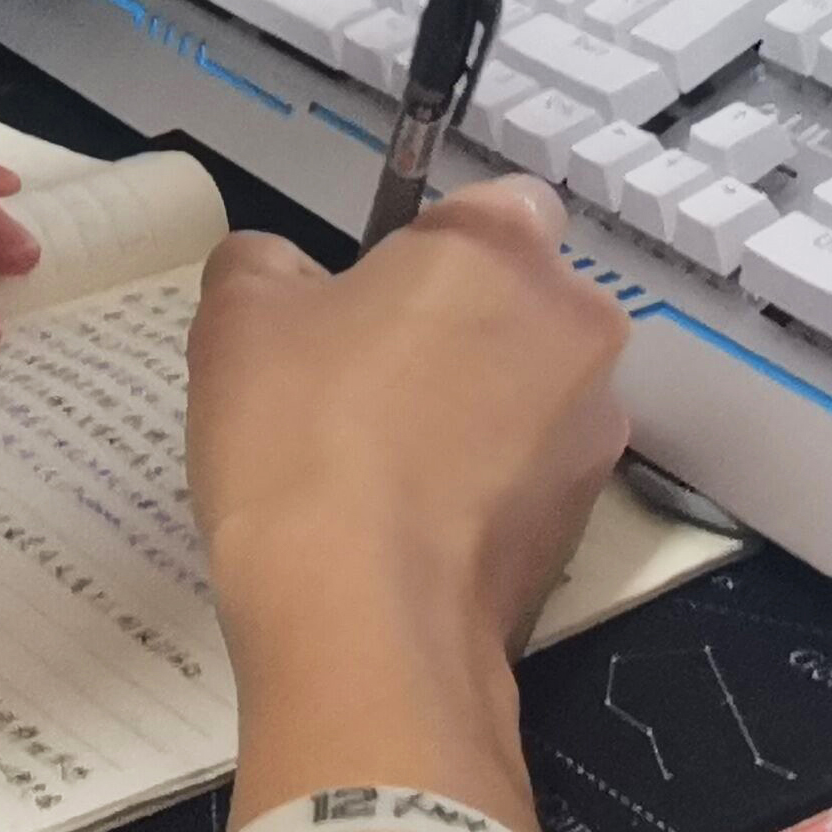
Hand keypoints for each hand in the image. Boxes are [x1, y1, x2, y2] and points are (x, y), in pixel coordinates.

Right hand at [184, 179, 631, 823]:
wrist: (363, 625)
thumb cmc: (301, 440)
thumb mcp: (237, 318)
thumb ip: (264, 265)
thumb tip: (284, 273)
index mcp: (503, 247)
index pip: (489, 206)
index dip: (425, 248)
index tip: (364, 301)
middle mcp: (577, 327)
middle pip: (517, 304)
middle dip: (456, 330)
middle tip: (360, 384)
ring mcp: (594, 433)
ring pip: (528, 394)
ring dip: (474, 413)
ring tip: (378, 472)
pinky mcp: (584, 524)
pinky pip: (526, 476)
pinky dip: (482, 489)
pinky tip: (406, 531)